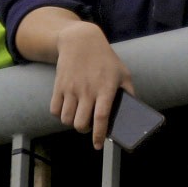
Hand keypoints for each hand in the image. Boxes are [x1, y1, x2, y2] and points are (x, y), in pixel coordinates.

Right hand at [52, 21, 133, 149]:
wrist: (81, 41)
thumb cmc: (105, 60)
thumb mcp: (123, 73)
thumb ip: (129, 93)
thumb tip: (133, 114)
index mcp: (105, 88)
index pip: (101, 117)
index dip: (99, 135)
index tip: (98, 145)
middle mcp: (87, 90)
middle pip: (80, 123)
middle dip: (84, 130)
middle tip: (89, 125)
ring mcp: (71, 88)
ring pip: (66, 119)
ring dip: (72, 122)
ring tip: (78, 116)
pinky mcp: (59, 85)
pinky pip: (54, 110)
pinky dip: (60, 115)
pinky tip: (67, 110)